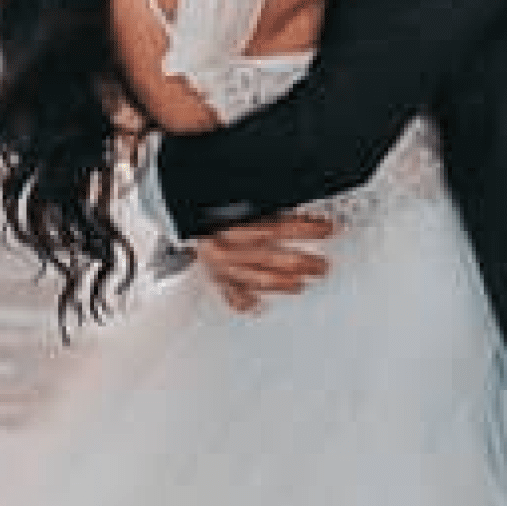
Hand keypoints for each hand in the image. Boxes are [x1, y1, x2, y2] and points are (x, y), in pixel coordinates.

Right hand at [194, 213, 334, 312]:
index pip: (280, 227)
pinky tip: (259, 305)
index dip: (309, 228)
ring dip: (285, 284)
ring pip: (258, 280)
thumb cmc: (211, 205)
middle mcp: (228, 247)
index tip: (329, 228)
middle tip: (322, 266)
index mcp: (237, 223)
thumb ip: (269, 206)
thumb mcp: (242, 199)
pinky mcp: (215, 277)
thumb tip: (303, 207)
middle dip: (303, 263)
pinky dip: (246, 302)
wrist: (177, 211)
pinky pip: (232, 295)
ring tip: (302, 283)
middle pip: (273, 258)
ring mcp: (222, 266)